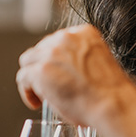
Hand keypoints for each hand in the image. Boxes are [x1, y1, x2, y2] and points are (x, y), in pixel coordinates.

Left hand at [16, 25, 131, 125]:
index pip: (58, 41)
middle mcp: (66, 38)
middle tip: (50, 86)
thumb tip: (65, 70)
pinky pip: (23, 78)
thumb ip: (81, 58)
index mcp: (84, 33)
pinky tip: (36, 102)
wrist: (112, 104)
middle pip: (41, 49)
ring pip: (28, 61)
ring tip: (42, 95)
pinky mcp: (40, 71)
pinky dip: (27, 92)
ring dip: (33, 77)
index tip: (59, 72)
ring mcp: (51, 54)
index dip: (55, 59)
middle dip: (43, 67)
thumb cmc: (110, 92)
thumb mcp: (99, 62)